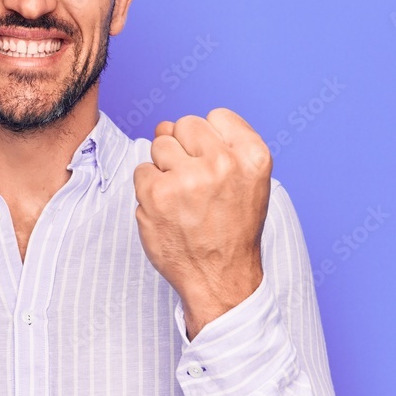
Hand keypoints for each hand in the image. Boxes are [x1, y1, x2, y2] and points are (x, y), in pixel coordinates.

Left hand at [133, 110, 270, 338]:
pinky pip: (142, 170)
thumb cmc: (232, 228)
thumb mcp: (249, 181)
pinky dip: (149, 189)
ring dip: (165, 168)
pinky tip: (167, 210)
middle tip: (195, 184)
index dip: (210, 139)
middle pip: (184, 125)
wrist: (221, 279)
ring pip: (160, 144)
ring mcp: (188, 178)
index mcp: (253, 157)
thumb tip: (165, 124)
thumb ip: (219, 145)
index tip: (213, 163)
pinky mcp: (157, 195)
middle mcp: (222, 163)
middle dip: (184, 149)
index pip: (217, 116)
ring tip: (183, 198)